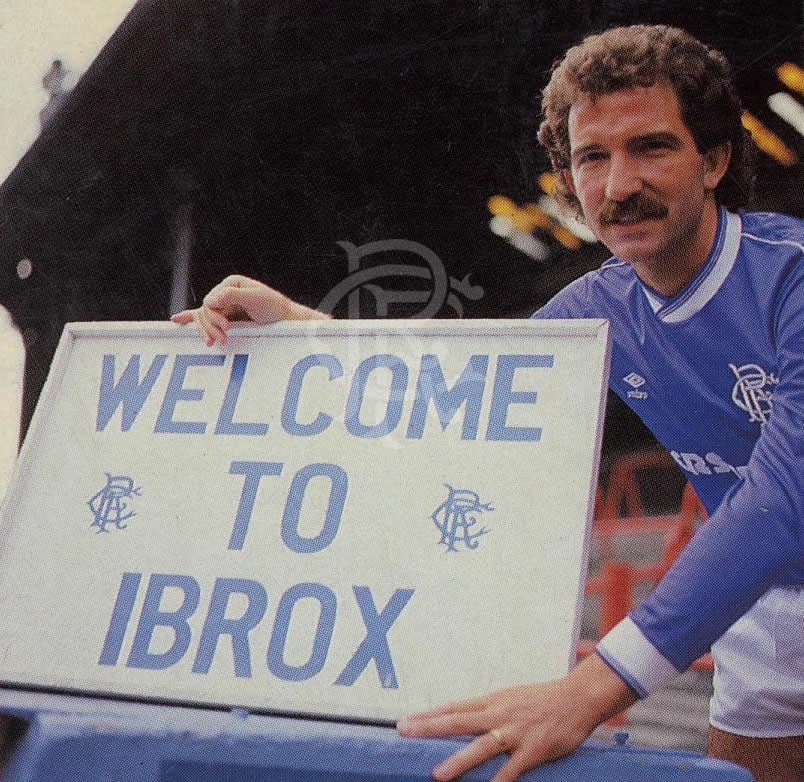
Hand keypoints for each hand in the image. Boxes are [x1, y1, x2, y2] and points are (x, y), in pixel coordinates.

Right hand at [171, 274, 329, 344]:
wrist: (286, 321)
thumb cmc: (275, 308)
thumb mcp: (256, 299)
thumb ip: (233, 296)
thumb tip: (209, 299)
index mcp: (231, 284)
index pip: (211, 300)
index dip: (214, 315)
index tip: (226, 328)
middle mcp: (225, 293)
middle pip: (205, 310)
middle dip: (211, 326)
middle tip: (223, 339)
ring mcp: (224, 306)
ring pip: (205, 318)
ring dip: (207, 330)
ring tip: (214, 343)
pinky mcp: (226, 317)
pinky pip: (205, 318)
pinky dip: (191, 319)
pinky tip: (177, 320)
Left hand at [397, 654, 635, 781]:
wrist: (577, 697)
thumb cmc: (542, 699)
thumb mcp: (510, 698)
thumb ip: (487, 710)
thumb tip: (461, 716)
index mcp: (492, 701)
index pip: (454, 708)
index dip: (429, 715)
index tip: (407, 721)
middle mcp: (499, 714)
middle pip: (458, 721)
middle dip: (430, 728)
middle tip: (405, 732)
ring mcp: (515, 732)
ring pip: (480, 747)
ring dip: (458, 762)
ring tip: (436, 775)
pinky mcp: (533, 750)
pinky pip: (512, 770)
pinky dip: (498, 781)